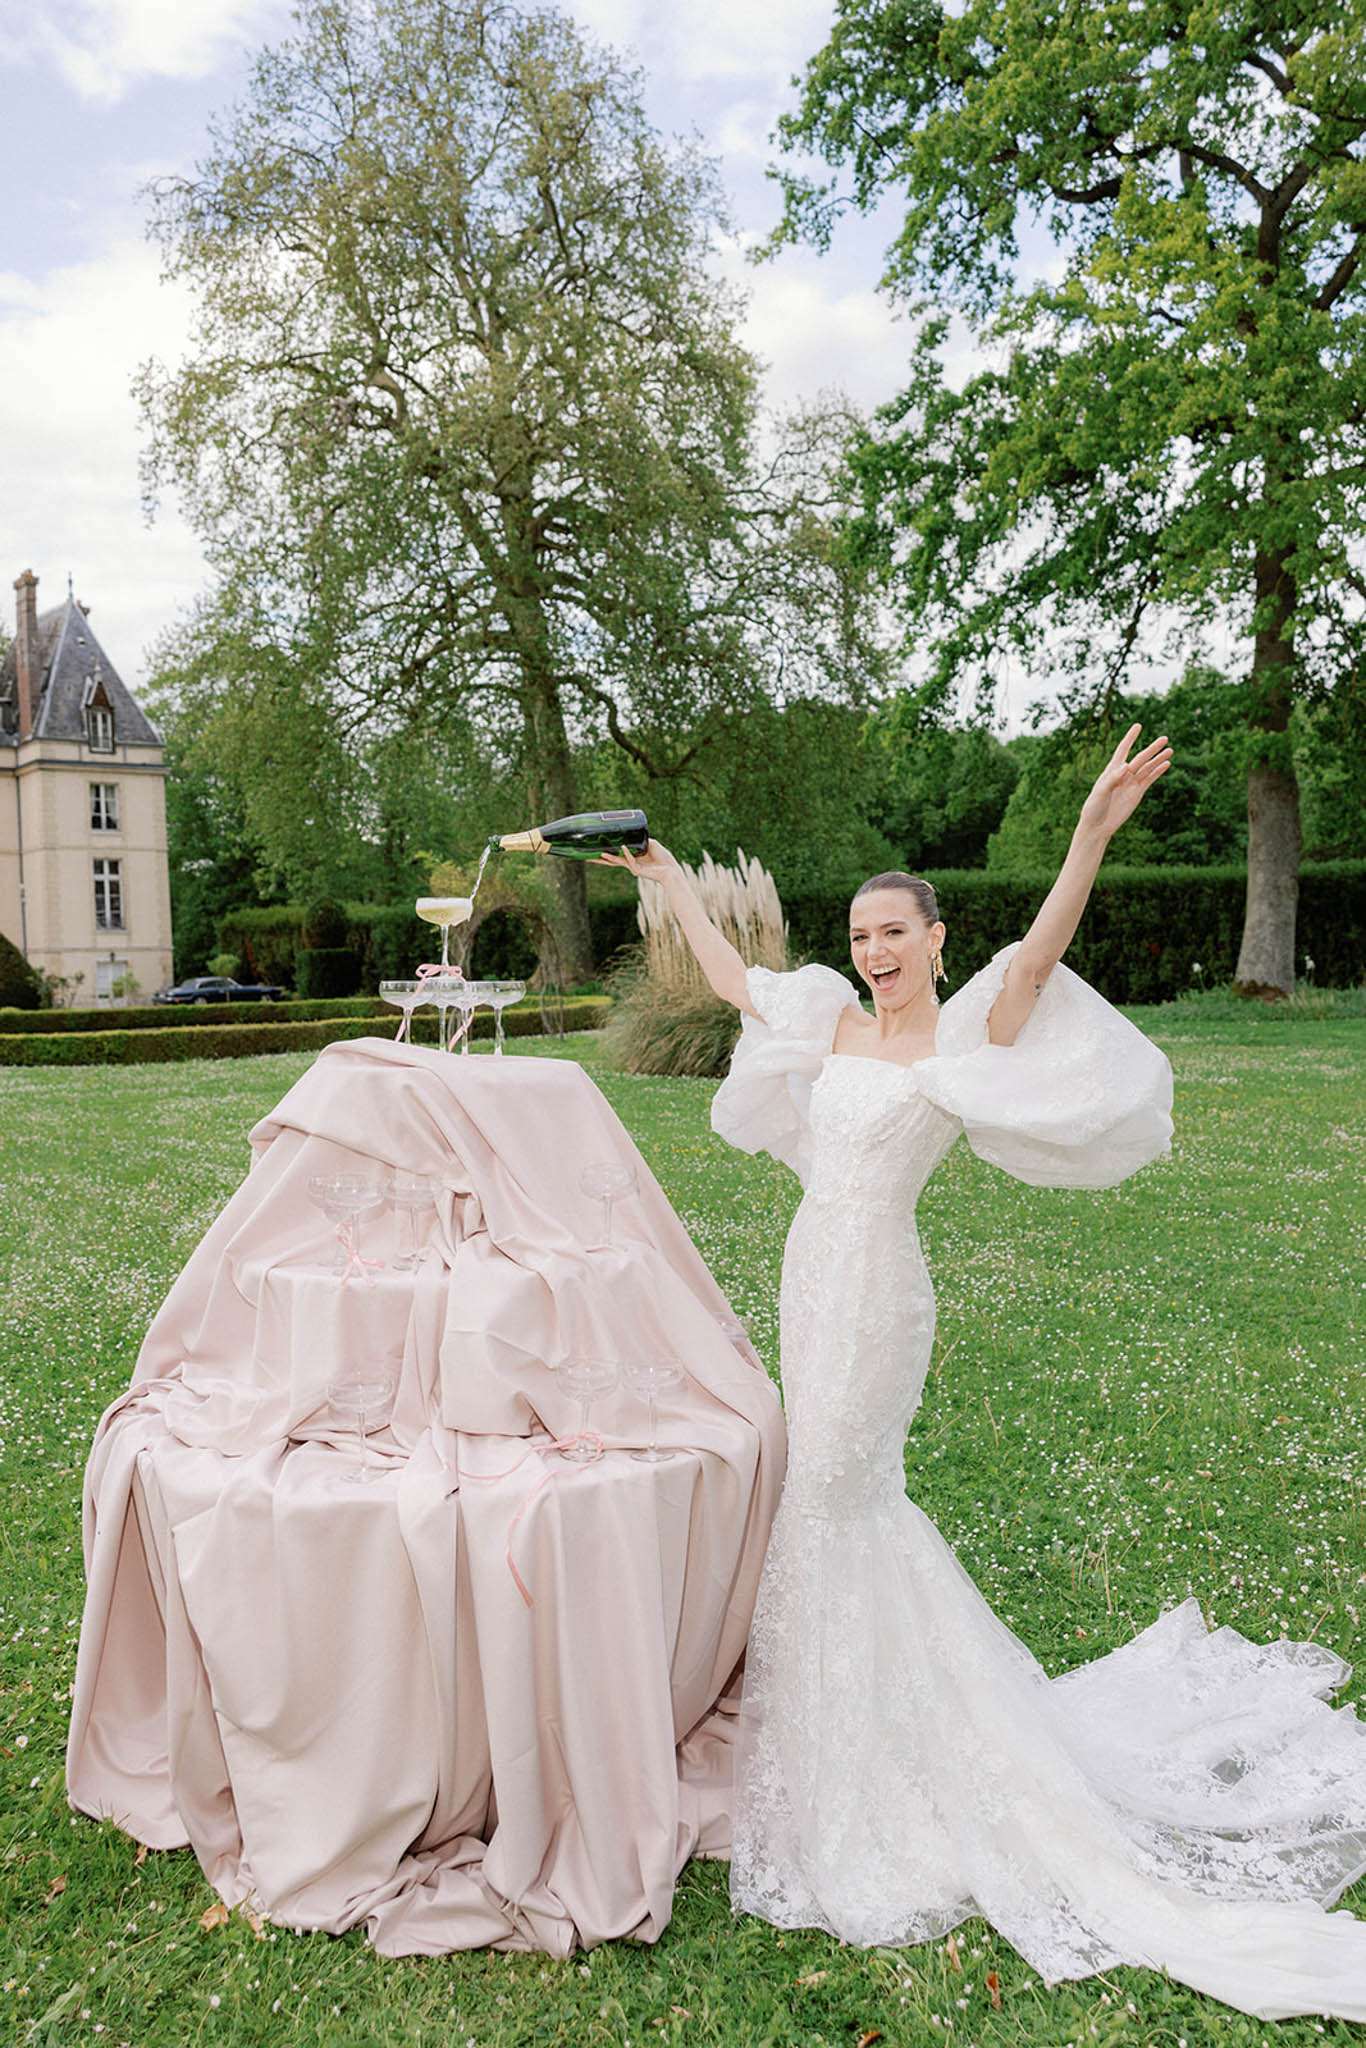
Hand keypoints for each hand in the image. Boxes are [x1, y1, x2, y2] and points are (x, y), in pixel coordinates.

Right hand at [595, 838, 681, 885]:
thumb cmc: (663, 858)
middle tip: (586, 857)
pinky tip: (623, 847)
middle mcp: (630, 863)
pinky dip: (627, 853)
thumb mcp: (651, 844)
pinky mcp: (638, 870)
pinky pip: (630, 860)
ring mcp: (633, 867)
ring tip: (597, 855)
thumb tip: (633, 834)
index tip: (595, 848)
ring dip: (608, 859)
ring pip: (617, 863)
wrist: (671, 870)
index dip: (606, 852)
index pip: (615, 856)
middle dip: (599, 860)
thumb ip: (641, 839)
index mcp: (632, 858)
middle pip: (611, 861)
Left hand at [1078, 724, 1172, 839]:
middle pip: (1140, 758)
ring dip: (1158, 759)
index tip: (1138, 726)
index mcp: (1111, 771)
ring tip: (1170, 749)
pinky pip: (1149, 779)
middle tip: (1165, 738)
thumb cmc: (1093, 809)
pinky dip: (1157, 772)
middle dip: (1152, 748)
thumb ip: (1112, 779)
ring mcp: (1131, 783)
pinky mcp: (1137, 793)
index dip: (1130, 738)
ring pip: (1147, 768)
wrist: (1098, 827)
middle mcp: (1123, 774)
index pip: (1123, 750)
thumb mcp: (1100, 793)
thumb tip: (1126, 766)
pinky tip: (1166, 764)